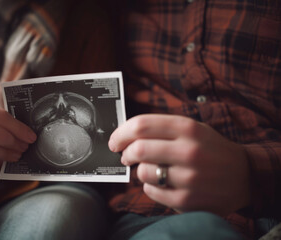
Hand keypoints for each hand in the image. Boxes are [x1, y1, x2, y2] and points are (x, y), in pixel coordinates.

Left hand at [109, 114, 250, 215]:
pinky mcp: (186, 200)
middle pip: (138, 149)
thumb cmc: (210, 149)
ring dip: (140, 171)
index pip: (141, 125)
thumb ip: (161, 128)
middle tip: (126, 156)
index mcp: (188, 128)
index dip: (121, 133)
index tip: (115, 141)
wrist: (244, 176)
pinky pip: (150, 191)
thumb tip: (125, 134)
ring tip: (152, 170)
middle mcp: (189, 151)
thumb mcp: (193, 129)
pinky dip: (150, 187)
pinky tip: (163, 183)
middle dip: (125, 153)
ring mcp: (189, 178)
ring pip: (143, 173)